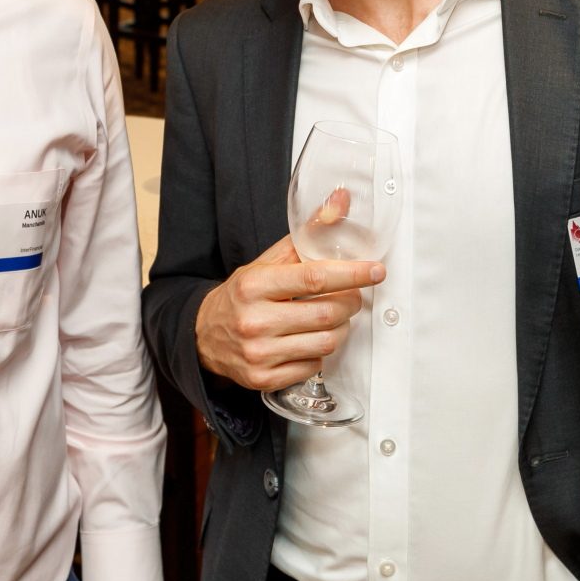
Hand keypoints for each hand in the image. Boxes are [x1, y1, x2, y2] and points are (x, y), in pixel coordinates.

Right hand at [194, 233, 383, 391]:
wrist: (203, 335)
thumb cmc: (244, 294)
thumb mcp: (267, 262)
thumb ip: (306, 233)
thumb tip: (342, 201)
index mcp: (254, 285)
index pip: (314, 278)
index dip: (352, 274)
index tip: (376, 270)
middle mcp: (254, 320)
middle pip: (326, 314)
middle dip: (351, 303)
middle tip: (353, 296)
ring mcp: (259, 353)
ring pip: (325, 343)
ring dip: (341, 329)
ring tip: (335, 318)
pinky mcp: (263, 379)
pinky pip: (313, 366)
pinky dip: (321, 352)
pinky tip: (312, 340)